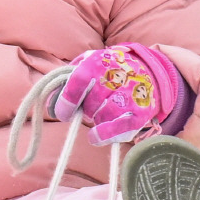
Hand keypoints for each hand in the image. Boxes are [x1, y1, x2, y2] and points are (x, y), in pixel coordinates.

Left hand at [53, 44, 186, 145]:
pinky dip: (105, 136)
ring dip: (97, 118)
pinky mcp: (140, 113)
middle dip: (86, 108)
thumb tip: (51, 106)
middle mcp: (116, 77)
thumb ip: (66, 81)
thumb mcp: (87, 65)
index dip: (67, 101)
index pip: (79, 82)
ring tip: (104, 109)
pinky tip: (95, 136)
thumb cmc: (108, 70)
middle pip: (89, 104)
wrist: (148, 70)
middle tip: (93, 102)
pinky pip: (120, 130)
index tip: (63, 114)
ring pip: (102, 117)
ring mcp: (130, 95)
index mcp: (98, 62)